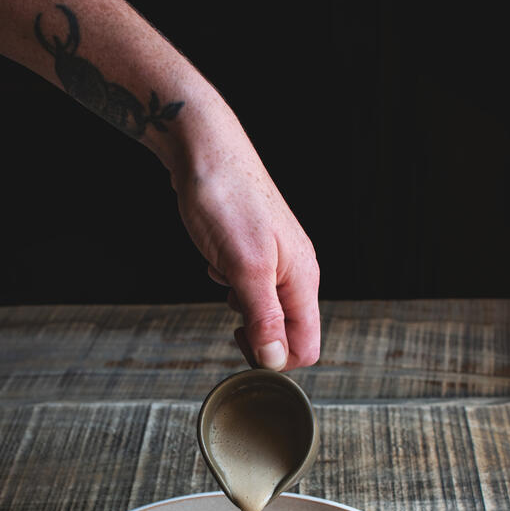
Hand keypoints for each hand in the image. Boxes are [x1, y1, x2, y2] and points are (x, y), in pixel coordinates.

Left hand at [171, 119, 319, 370]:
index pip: (305, 346)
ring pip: (264, 310)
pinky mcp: (255, 251)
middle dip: (254, 332)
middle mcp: (297, 272)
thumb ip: (263, 317)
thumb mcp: (244, 267)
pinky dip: (228, 282)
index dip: (274, 358)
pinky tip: (217, 259)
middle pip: (286, 332)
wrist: (204, 150)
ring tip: (225, 275)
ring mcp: (276, 260)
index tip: (242, 342)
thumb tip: (274, 360)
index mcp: (304, 278)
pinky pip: (247, 287)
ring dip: (239, 306)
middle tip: (229, 311)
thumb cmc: (225, 198)